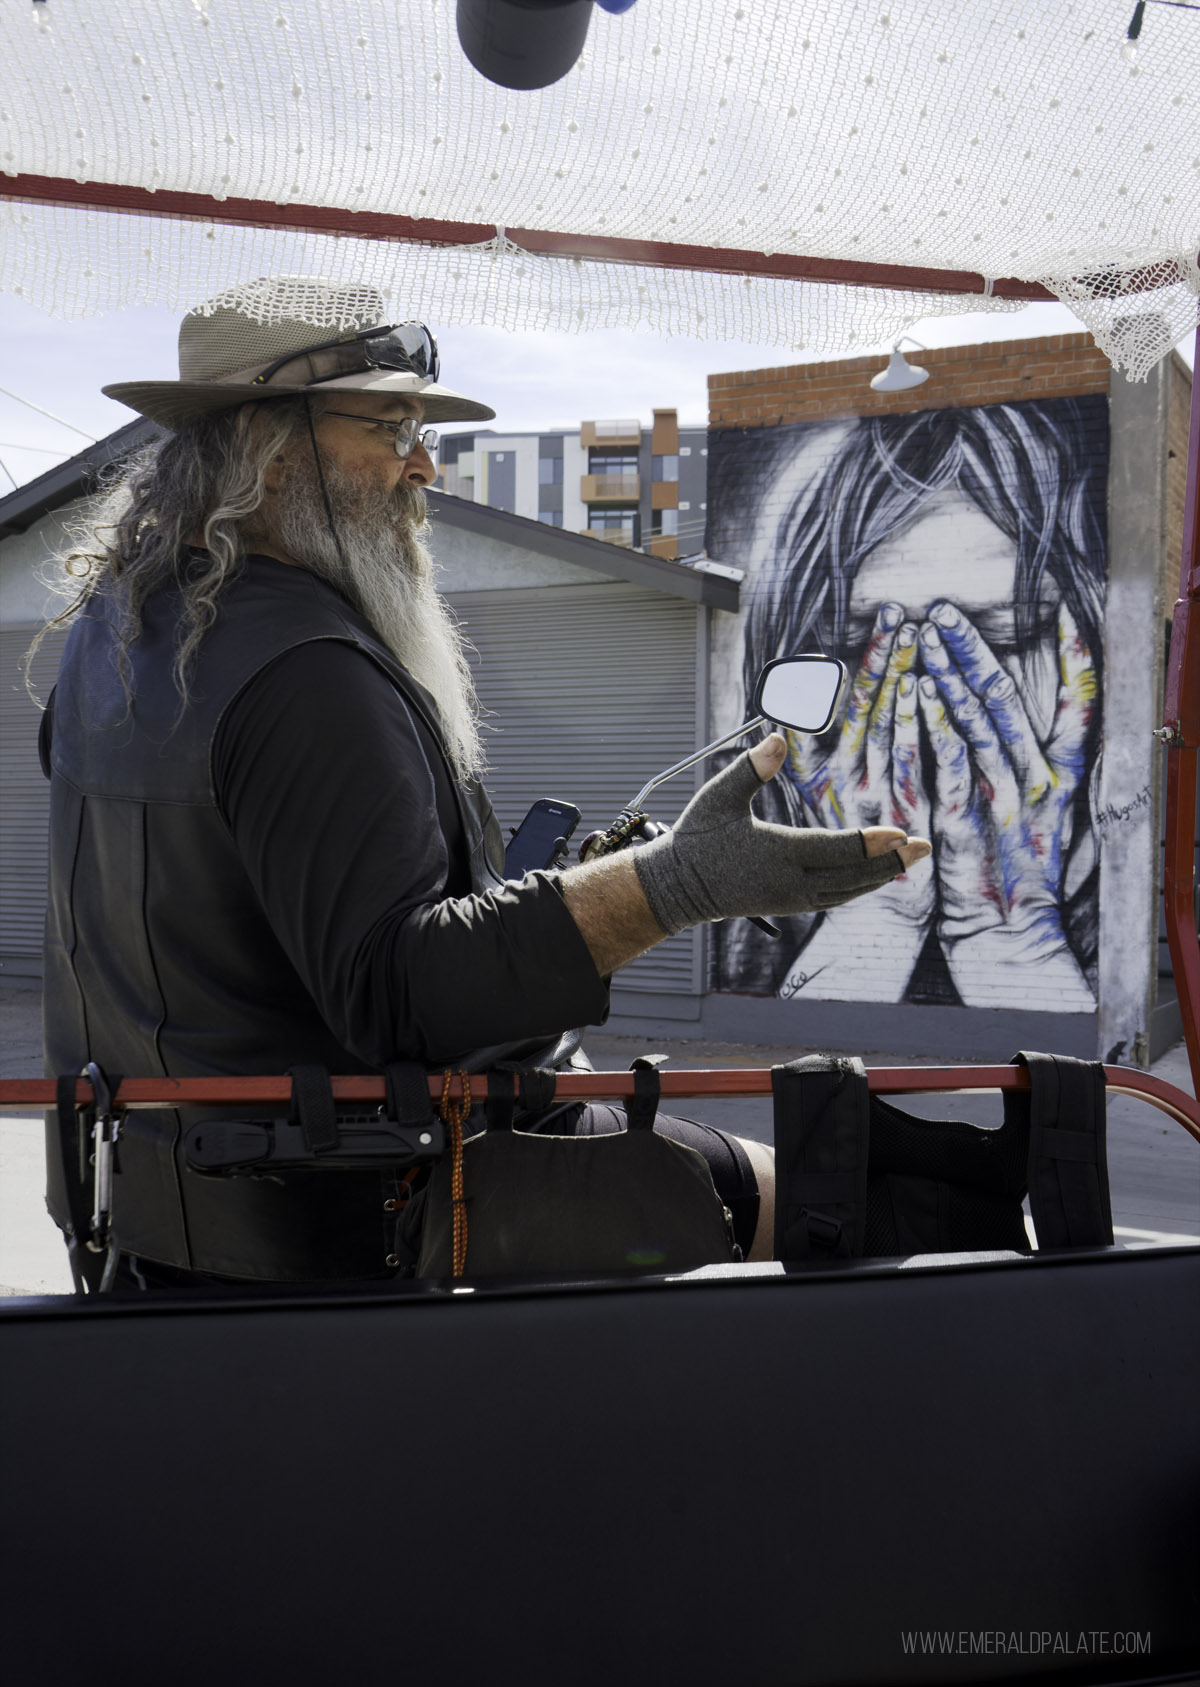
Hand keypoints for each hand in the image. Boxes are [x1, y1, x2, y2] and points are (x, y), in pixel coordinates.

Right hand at [633, 733, 928, 936]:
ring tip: (910, 859)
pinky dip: (860, 886)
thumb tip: (776, 738)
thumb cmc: (697, 838)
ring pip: (848, 891)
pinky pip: (836, 897)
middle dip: (891, 862)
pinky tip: (877, 874)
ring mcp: (791, 899)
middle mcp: (789, 884)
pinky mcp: (790, 905)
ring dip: (881, 876)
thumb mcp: (718, 798)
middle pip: (852, 876)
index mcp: (776, 856)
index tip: (901, 834)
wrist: (678, 888)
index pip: (835, 851)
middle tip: (924, 847)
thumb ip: (750, 769)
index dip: (870, 843)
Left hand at [918, 599, 1094, 1007]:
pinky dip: (932, 725)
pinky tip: (915, 692)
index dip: (1076, 659)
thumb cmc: (1018, 872)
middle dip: (975, 651)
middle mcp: (1034, 784)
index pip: (1078, 707)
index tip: (1067, 612)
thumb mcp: (1043, 815)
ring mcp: (998, 803)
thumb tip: (1011, 718)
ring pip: (975, 725)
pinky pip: (946, 763)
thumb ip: (1038, 766)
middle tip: (947, 610)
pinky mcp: (959, 824)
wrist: (1005, 935)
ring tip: (925, 633)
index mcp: (1060, 778)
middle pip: (1008, 702)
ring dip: (947, 675)